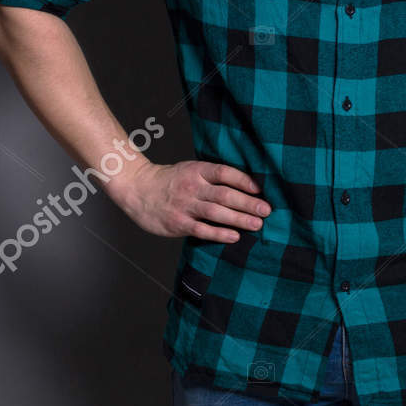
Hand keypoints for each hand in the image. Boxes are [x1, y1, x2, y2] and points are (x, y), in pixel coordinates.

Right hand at [111, 159, 270, 242]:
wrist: (138, 189)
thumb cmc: (171, 180)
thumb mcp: (190, 169)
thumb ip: (212, 176)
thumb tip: (246, 185)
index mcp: (197, 170)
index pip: (225, 172)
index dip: (244, 180)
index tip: (261, 189)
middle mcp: (192, 187)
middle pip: (225, 194)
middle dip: (249, 203)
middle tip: (267, 210)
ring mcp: (185, 205)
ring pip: (217, 213)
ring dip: (240, 219)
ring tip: (258, 224)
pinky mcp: (178, 223)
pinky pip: (202, 230)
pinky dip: (220, 234)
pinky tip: (235, 236)